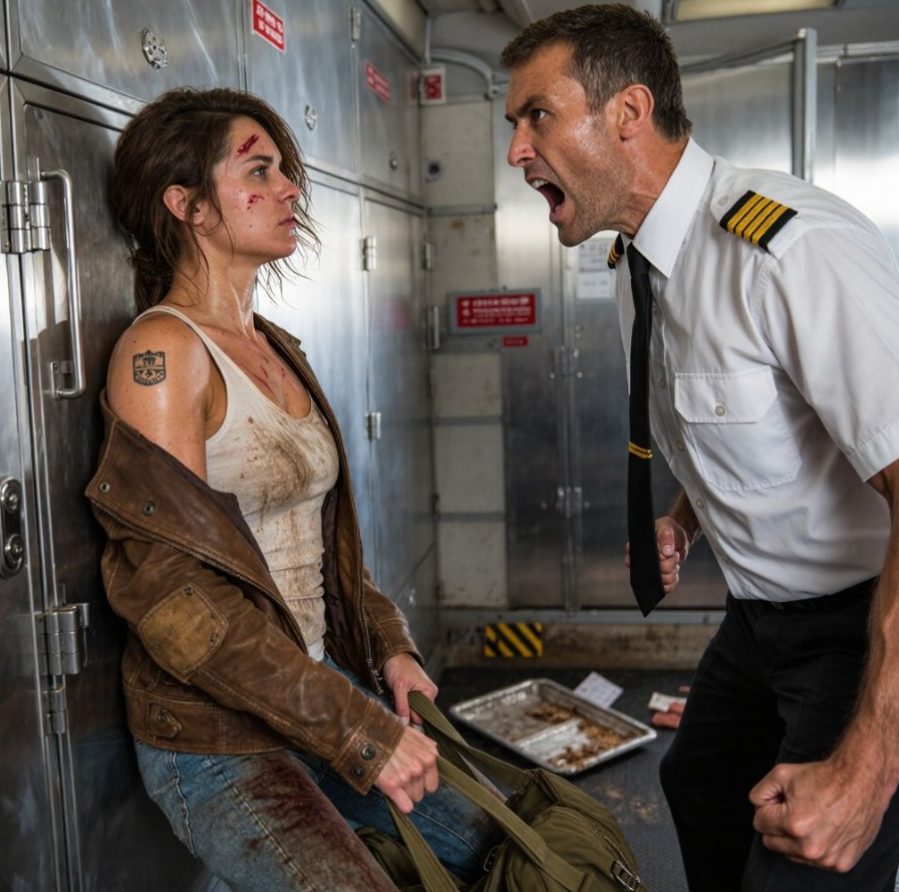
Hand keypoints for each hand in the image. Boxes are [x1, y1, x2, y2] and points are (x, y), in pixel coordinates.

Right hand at [374, 724, 438, 813]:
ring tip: (393, 778)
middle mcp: (419, 768)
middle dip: (411, 787)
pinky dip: (403, 804)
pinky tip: (398, 799)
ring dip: (403, 792)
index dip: (422, 782)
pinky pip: (406, 806)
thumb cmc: (391, 733)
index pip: (432, 785)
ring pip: (412, 798)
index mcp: (429, 757)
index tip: (414, 777)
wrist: (368, 734)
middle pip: (420, 793)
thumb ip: (426, 745)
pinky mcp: (392, 785)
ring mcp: (406, 778)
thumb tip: (434, 751)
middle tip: (400, 775)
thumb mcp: (413, 733)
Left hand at [381, 653, 437, 724]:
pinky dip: (399, 700)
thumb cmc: (398, 666)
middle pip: (416, 713)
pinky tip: (395, 693)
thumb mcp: (399, 687)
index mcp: (430, 692)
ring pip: (409, 708)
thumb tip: (405, 723)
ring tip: (395, 693)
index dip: (409, 713)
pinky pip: (407, 703)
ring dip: (400, 704)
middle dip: (404, 708)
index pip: (421, 715)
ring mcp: (421, 693)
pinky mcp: (413, 692)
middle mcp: (428, 693)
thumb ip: (402, 705)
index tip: (400, 704)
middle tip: (396, 697)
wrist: (392, 654)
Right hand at [624, 516, 689, 592]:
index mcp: (637, 548)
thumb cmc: (669, 529)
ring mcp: (652, 571)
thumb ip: (665, 537)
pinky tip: (675, 570)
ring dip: (671, 572)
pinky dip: (673, 580)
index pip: (631, 561)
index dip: (647, 562)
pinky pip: (665, 587)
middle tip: (671, 554)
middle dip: (666, 565)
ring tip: (674, 559)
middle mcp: (642, 561)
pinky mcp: (662, 577)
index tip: (660, 555)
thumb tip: (666, 552)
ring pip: (660, 582)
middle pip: (650, 574)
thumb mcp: (667, 528)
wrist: (680, 536)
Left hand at [749, 757, 891, 871]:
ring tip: (810, 818)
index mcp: (793, 825)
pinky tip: (823, 829)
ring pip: (791, 853)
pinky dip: (814, 846)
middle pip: (771, 842)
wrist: (860, 783)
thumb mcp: (781, 774)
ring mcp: (827, 858)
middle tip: (793, 809)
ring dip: (794, 839)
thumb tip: (756, 806)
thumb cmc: (823, 777)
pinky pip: (813, 860)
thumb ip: (760, 792)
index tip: (781, 800)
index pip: (759, 823)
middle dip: (777, 825)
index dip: (767, 808)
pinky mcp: (840, 864)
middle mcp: (810, 847)